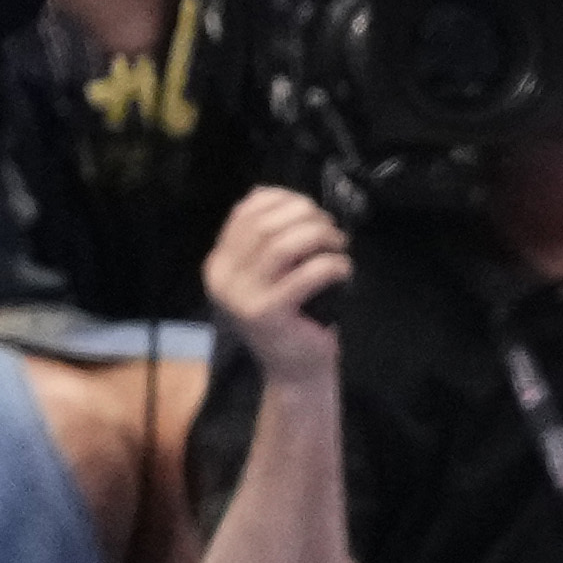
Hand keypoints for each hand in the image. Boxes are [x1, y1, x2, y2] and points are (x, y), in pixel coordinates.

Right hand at [204, 183, 351, 389]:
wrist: (295, 369)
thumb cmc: (291, 316)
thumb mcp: (271, 272)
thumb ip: (266, 236)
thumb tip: (271, 193)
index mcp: (219, 264)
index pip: (245, 213)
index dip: (282, 199)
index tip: (310, 207)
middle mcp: (222, 279)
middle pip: (264, 224)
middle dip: (305, 216)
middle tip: (331, 228)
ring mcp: (241, 298)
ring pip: (282, 245)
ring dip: (319, 236)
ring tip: (339, 245)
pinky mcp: (267, 314)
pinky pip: (305, 275)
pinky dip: (331, 265)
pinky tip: (344, 270)